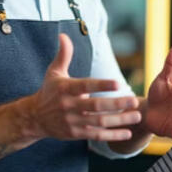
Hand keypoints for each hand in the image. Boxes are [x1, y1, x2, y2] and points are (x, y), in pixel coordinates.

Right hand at [22, 34, 140, 141]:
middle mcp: (68, 105)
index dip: (102, 85)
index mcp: (66, 88)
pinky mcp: (76, 133)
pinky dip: (112, 135)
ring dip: (119, 120)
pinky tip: (128, 133)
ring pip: (99, 121)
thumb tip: (63, 35)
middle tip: (135, 101)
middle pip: (96, 105)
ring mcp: (72, 121)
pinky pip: (96, 135)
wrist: (34, 117)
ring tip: (137, 116)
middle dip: (117, 104)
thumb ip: (64, 55)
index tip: (119, 83)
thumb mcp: (54, 73)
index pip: (86, 85)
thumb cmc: (50, 91)